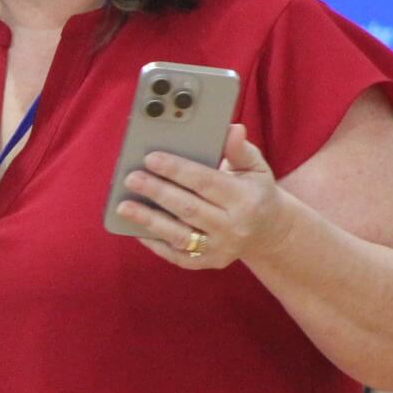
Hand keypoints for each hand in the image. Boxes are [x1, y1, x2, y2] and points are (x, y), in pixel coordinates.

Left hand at [114, 124, 296, 269]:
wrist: (269, 232)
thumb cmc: (255, 192)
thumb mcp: (255, 168)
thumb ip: (240, 149)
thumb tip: (232, 129)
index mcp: (245, 200)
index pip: (206, 182)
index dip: (177, 170)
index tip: (151, 158)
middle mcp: (233, 227)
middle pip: (188, 209)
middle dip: (157, 192)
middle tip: (130, 178)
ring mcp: (220, 248)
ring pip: (179, 235)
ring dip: (148, 221)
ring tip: (123, 206)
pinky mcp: (208, 263)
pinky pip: (176, 255)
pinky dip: (154, 243)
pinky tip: (135, 228)